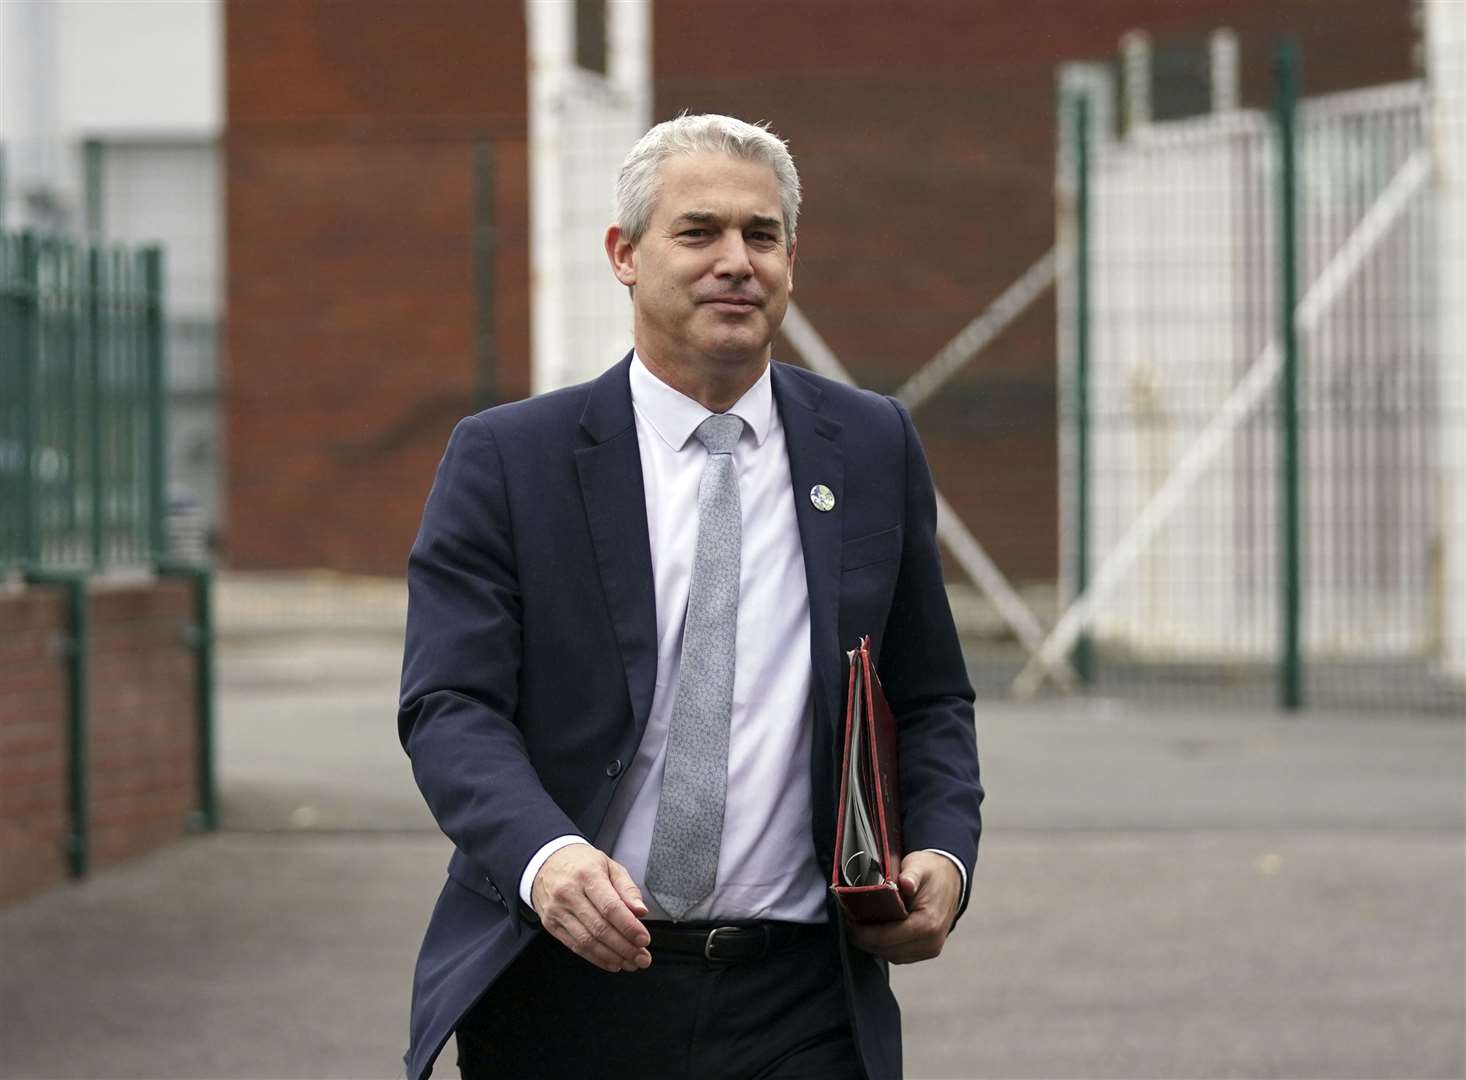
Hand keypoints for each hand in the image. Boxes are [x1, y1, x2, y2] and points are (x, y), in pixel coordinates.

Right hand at [531, 845, 651, 972]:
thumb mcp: (609, 865)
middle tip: (642, 958)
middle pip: (599, 928)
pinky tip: (612, 962)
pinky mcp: (550, 924)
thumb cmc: (582, 863)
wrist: (546, 861)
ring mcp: (557, 910)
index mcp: (588, 875)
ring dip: (612, 957)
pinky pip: (575, 946)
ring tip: (630, 963)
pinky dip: (595, 958)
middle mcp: (569, 893)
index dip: (629, 927)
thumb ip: (627, 888)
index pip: (610, 907)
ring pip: (587, 941)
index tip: (644, 940)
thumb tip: (640, 911)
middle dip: (624, 947)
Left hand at [846, 851, 961, 963]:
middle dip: (866, 940)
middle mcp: (931, 942)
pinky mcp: (928, 950)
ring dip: (874, 945)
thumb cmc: (931, 871)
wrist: (951, 879)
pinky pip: (900, 955)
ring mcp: (931, 949)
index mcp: (928, 924)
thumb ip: (911, 875)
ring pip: (893, 956)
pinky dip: (885, 947)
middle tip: (850, 924)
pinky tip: (874, 933)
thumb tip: (905, 884)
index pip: (888, 937)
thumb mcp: (919, 866)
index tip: (850, 922)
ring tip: (859, 928)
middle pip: (888, 950)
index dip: (865, 933)